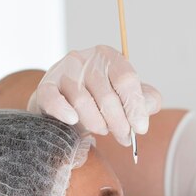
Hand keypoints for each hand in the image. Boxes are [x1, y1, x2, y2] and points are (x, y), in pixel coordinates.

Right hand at [27, 45, 160, 145]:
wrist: (66, 106)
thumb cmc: (99, 101)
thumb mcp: (126, 97)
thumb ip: (145, 99)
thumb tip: (150, 106)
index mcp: (108, 57)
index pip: (126, 80)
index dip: (135, 107)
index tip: (140, 129)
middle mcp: (85, 59)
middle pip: (107, 95)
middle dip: (119, 123)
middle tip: (124, 138)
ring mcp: (63, 71)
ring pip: (83, 102)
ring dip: (96, 124)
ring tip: (102, 130)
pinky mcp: (46, 86)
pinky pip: (53, 100)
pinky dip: (64, 112)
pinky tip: (73, 121)